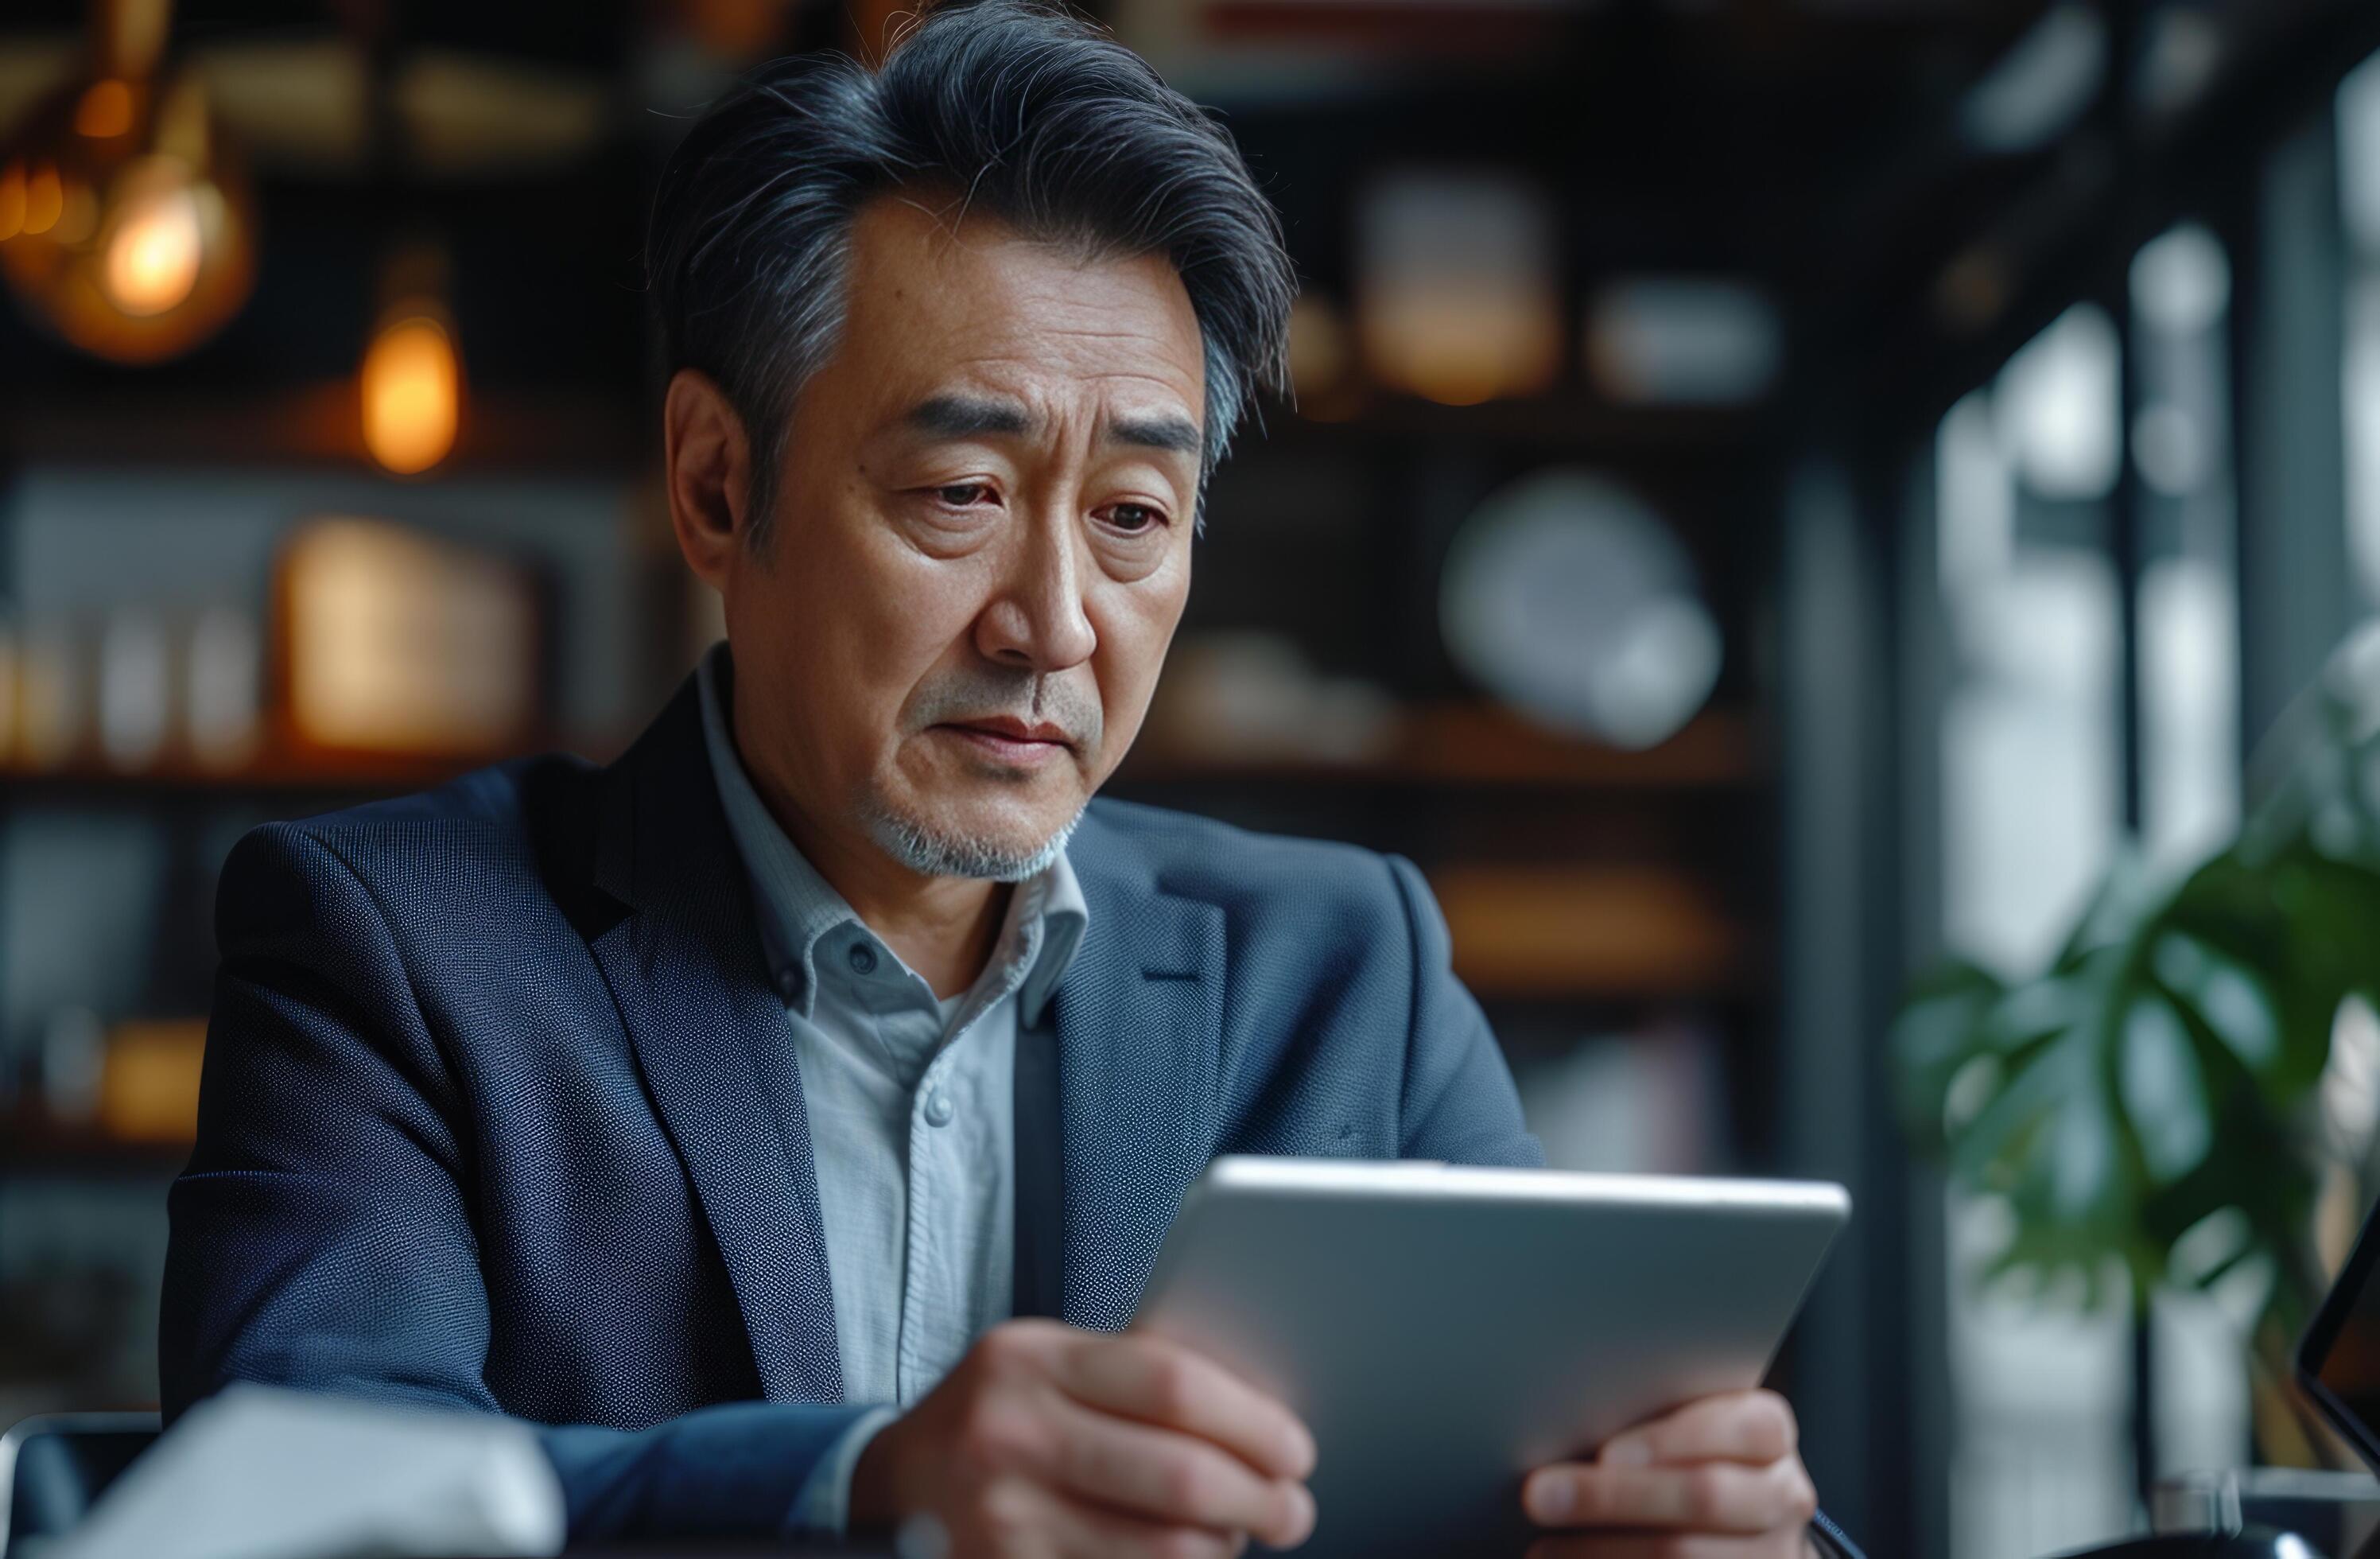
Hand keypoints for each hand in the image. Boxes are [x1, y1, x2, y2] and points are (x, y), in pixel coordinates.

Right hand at [850, 1318, 1317, 1556]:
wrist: (899, 1480)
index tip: (1297, 1448)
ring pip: (1163, 1553)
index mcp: (1030, 1360)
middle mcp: (1007, 1436)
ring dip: (1221, 1552)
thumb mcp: (1049, 1365)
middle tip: (1292, 1509)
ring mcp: (999, 1521)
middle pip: (1179, 1478)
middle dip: (1259, 1500)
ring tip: (1237, 1538)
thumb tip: (1262, 1409)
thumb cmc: (1003, 1414)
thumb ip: (1134, 1375)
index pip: (1172, 1384)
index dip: (1253, 1422)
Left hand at [1520, 1390, 1820, 1558]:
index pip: (1740, 1428)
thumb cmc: (1688, 1456)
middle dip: (1613, 1496)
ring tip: (1542, 1548)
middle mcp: (1781, 1495)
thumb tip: (1564, 1410)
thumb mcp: (1687, 1423)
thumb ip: (1651, 1413)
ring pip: (1684, 1554)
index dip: (1670, 1440)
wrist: (1740, 1531)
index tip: (1605, 1453)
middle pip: (1704, 1495)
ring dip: (1600, 1550)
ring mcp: (1772, 1552)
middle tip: (1538, 1495)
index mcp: (1769, 1433)